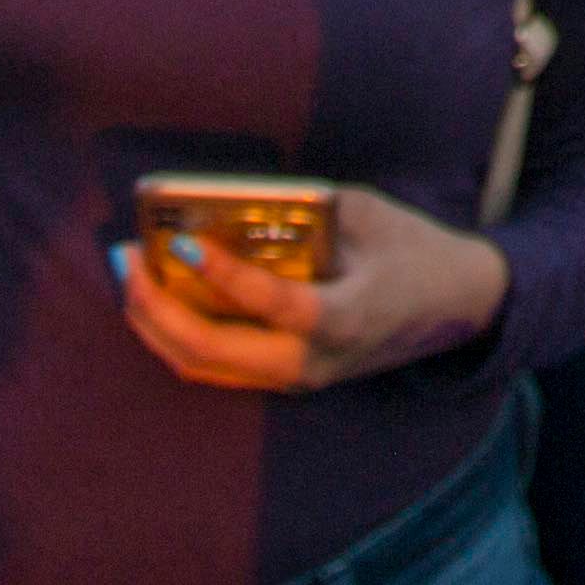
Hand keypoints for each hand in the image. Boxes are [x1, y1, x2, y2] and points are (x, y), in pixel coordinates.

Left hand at [113, 180, 504, 393]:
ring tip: (131, 277)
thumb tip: (236, 206)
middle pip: (212, 352)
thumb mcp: (370, 214)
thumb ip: (308, 211)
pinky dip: (179, 335)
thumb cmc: (414, 251)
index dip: (222, 275)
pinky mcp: (286, 377)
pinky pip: (216, 366)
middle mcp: (311, 362)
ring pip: (203, 366)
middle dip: (157, 310)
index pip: (271, 304)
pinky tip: (161, 298)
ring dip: (157, 326)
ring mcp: (296, 378)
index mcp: (343, 319)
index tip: (184, 242)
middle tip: (129, 263)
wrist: (455, 307)